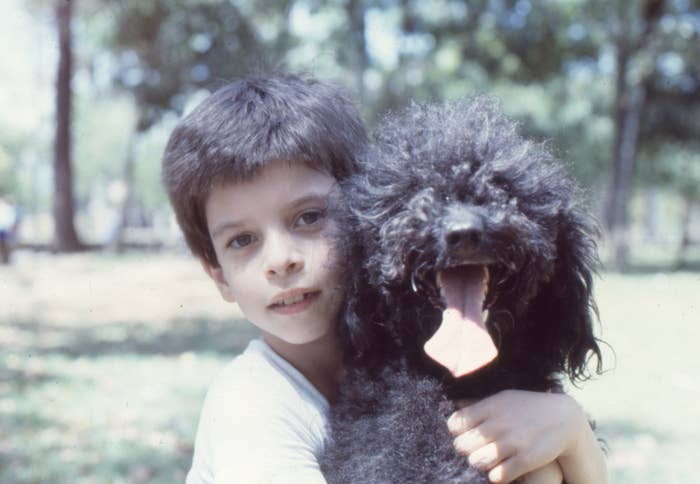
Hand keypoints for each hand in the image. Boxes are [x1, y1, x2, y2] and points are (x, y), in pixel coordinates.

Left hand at [447, 390, 584, 482]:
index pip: (456, 423)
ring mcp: (513, 442)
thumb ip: (479, 404)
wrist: (564, 418)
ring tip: (486, 460)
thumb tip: (453, 405)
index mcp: (491, 406)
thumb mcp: (503, 399)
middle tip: (474, 450)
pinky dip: (495, 476)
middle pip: (462, 445)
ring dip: (479, 463)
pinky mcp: (526, 459)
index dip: (457, 432)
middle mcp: (499, 423)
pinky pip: (497, 476)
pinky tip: (500, 470)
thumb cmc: (527, 408)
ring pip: (476, 461)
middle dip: (466, 450)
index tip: (464, 434)